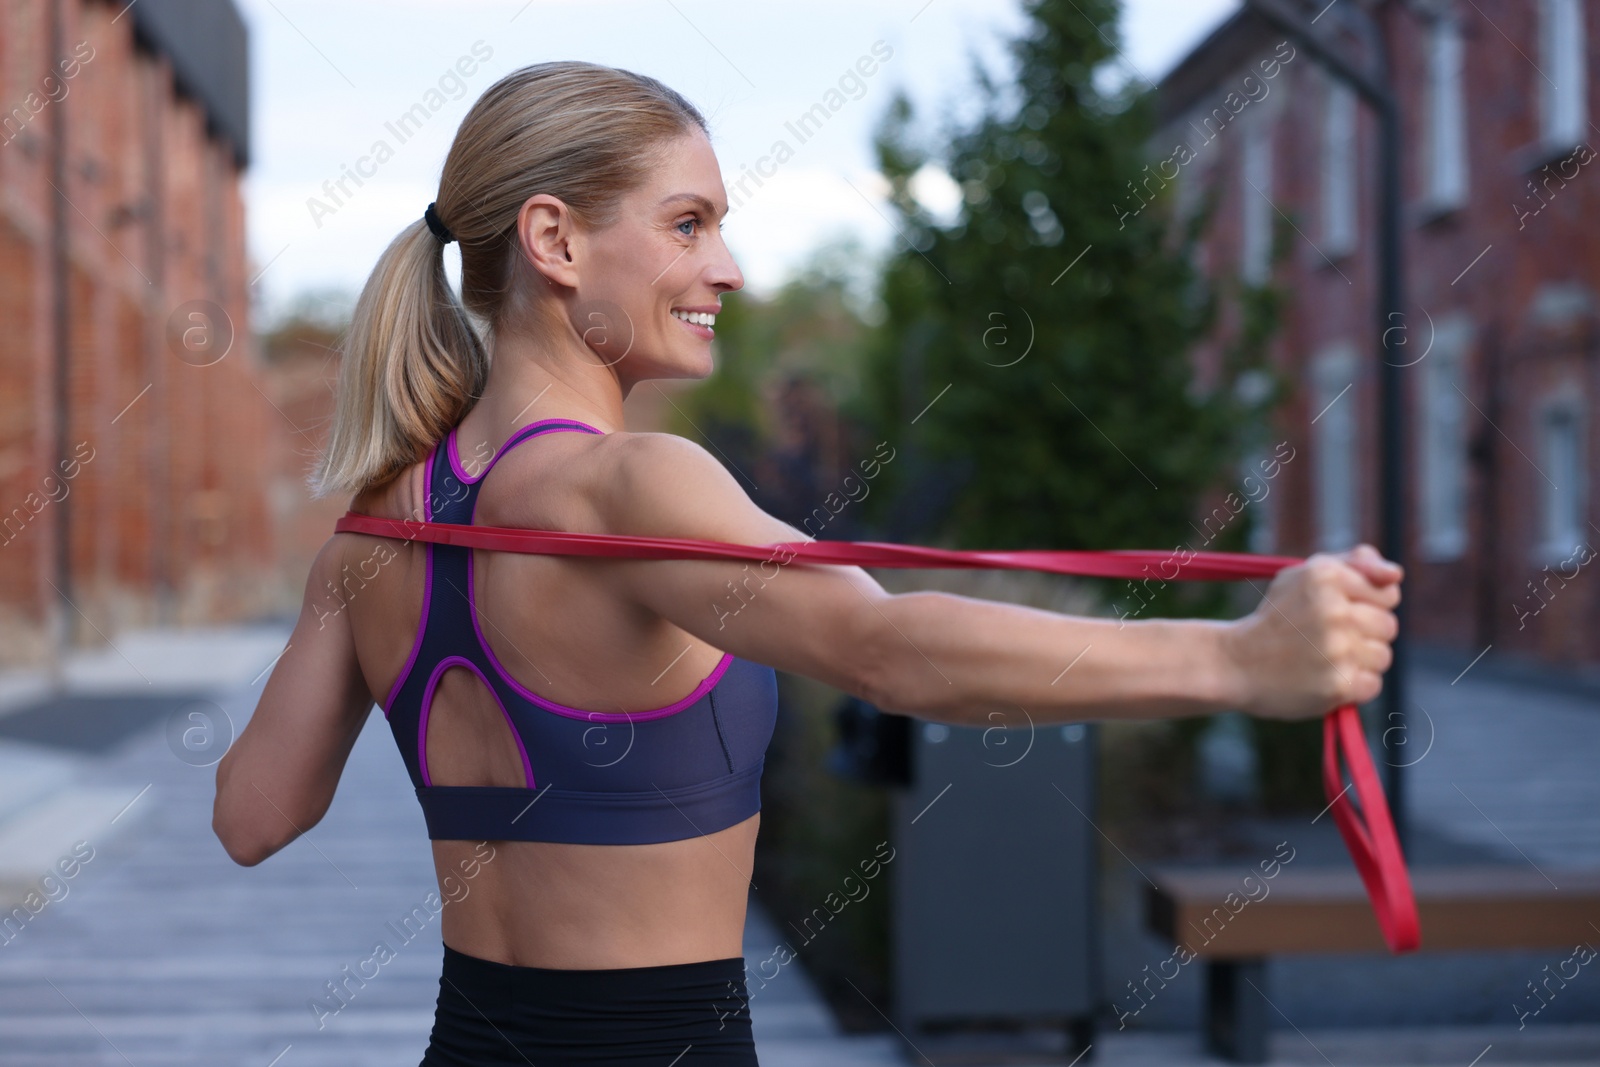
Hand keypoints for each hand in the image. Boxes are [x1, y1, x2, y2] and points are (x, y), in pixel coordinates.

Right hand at [1223, 543, 1402, 720]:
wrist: (1235, 662)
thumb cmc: (1277, 619)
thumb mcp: (1305, 577)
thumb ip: (1353, 564)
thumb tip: (1395, 573)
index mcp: (1327, 576)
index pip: (1389, 593)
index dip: (1368, 605)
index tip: (1338, 613)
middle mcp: (1334, 609)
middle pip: (1388, 626)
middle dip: (1364, 634)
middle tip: (1326, 639)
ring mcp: (1337, 648)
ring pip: (1382, 656)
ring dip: (1359, 662)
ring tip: (1323, 659)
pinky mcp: (1338, 684)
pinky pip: (1372, 685)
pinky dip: (1352, 687)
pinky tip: (1323, 678)